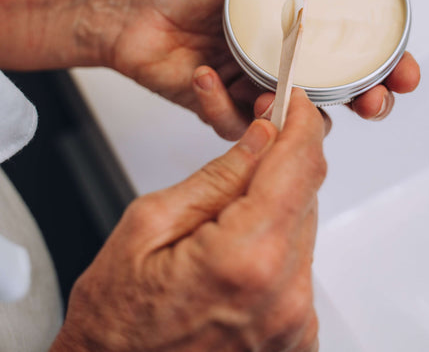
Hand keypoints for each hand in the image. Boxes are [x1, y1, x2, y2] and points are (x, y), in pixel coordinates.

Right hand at [50, 89, 326, 351]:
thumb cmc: (118, 313)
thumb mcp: (152, 222)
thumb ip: (219, 177)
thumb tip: (262, 139)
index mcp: (244, 258)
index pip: (297, 165)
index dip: (301, 123)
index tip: (294, 103)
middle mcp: (282, 294)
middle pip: (306, 193)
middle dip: (286, 157)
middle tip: (260, 137)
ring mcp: (294, 320)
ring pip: (304, 225)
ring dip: (278, 201)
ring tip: (229, 211)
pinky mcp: (296, 333)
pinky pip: (299, 262)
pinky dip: (277, 239)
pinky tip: (240, 246)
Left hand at [109, 0, 419, 139]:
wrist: (130, 3)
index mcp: (292, 29)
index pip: (350, 53)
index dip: (384, 66)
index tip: (403, 72)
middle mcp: (278, 62)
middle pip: (335, 95)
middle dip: (363, 103)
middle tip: (373, 102)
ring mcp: (250, 88)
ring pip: (289, 122)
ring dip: (292, 118)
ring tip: (275, 94)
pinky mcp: (219, 108)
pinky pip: (234, 124)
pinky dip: (220, 104)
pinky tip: (205, 75)